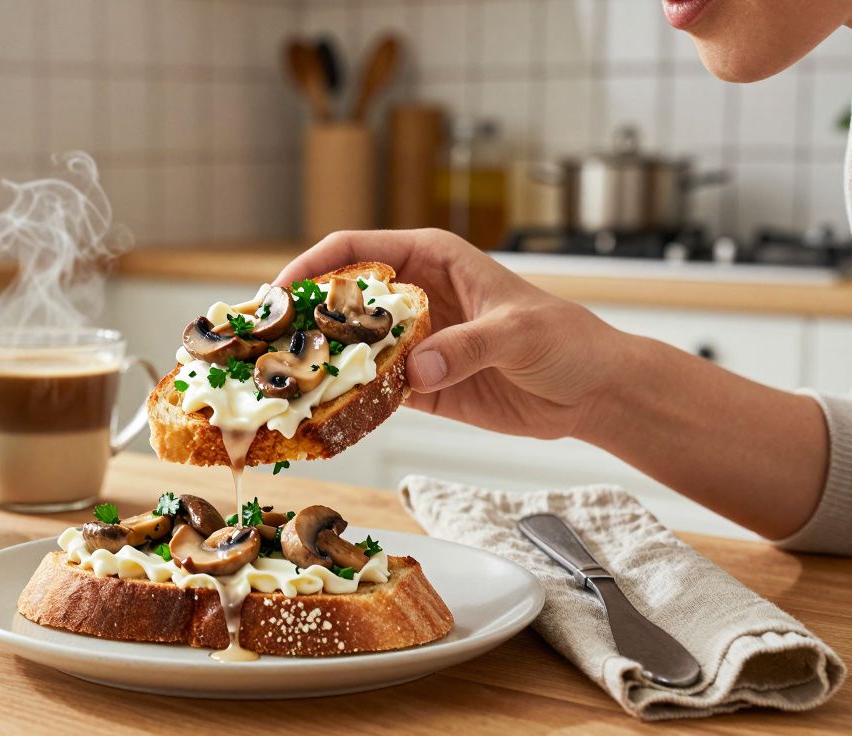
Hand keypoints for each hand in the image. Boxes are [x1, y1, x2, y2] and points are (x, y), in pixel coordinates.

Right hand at [275, 229, 623, 439]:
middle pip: (341, 299)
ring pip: (350, 347)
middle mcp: (414, 296)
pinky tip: (321, 415)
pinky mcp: (420, 384)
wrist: (593, 390)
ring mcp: (413, 341)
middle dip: (302, 319)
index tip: (280, 293)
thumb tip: (415, 369)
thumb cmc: (564, 338)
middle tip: (263, 345)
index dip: (312, 265)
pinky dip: (347, 402)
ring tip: (279, 384)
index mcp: (432, 258)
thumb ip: (467, 347)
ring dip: (318, 364)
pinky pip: (372, 390)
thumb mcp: (519, 332)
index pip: (358, 249)